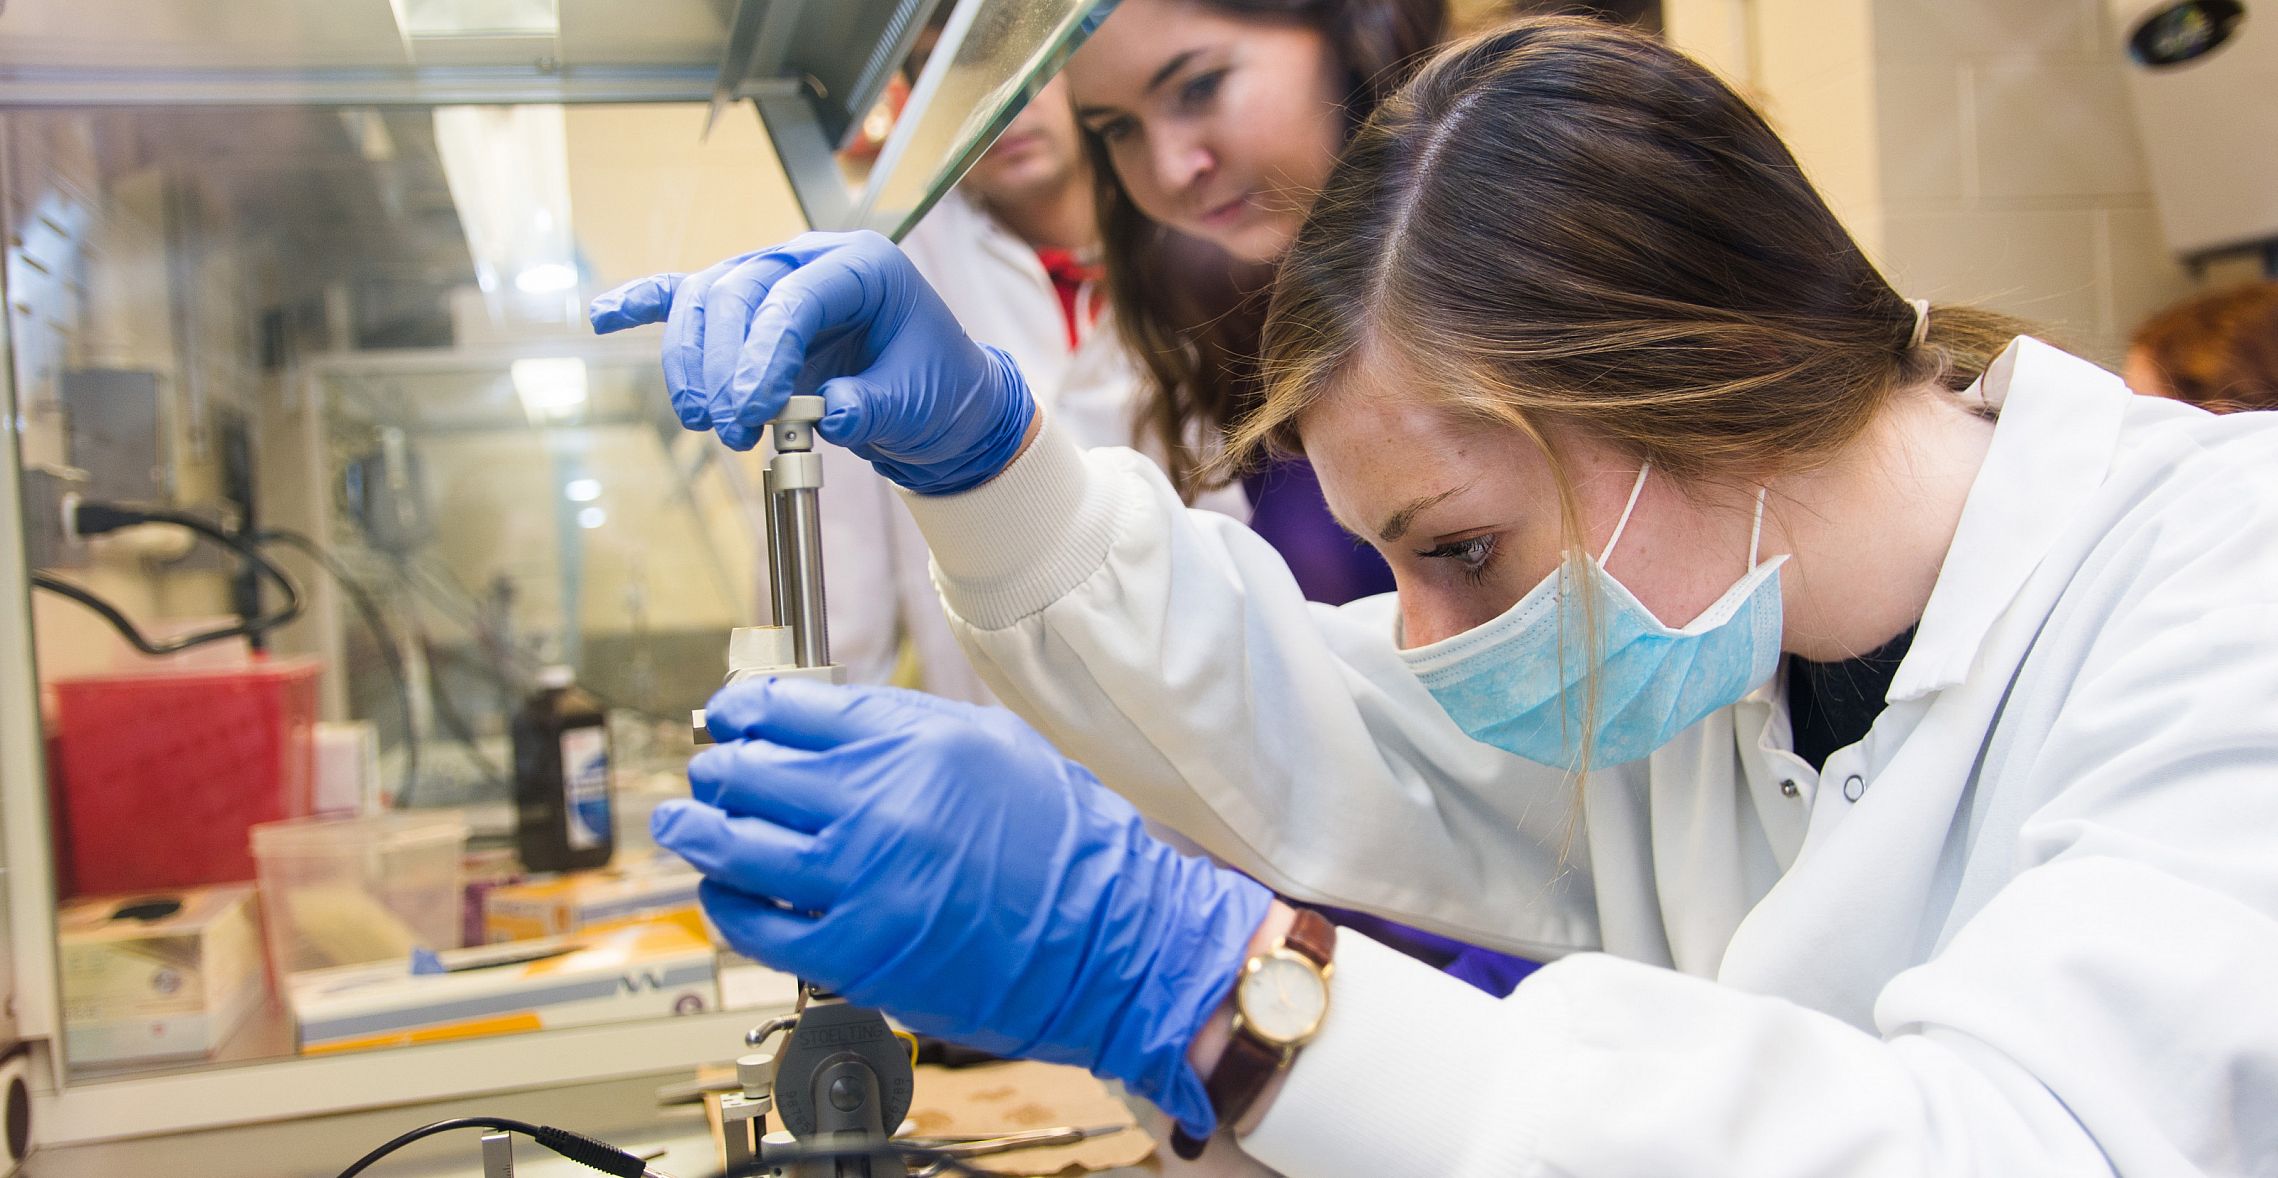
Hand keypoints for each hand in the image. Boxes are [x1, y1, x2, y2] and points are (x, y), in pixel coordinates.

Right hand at [588, 231, 1035, 493]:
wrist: (941, 399)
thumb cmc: (935, 389)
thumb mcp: (915, 402)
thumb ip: (870, 406)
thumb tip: (826, 413)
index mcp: (862, 265)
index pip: (793, 296)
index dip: (763, 353)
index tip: (753, 410)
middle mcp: (810, 260)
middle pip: (737, 291)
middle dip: (724, 365)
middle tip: (731, 430)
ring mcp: (775, 279)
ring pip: (708, 300)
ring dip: (694, 361)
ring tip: (706, 421)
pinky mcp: (752, 311)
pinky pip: (687, 298)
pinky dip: (644, 305)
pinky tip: (604, 316)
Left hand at [651, 678, 1272, 1137]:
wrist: (1106, 935)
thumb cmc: (1062, 840)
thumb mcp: (989, 743)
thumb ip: (903, 727)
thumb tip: (826, 720)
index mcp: (911, 743)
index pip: (785, 708)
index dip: (741, 708)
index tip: (731, 715)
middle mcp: (877, 805)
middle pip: (748, 771)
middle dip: (717, 766)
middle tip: (712, 769)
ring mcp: (860, 882)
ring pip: (734, 844)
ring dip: (697, 827)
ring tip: (684, 822)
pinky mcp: (855, 953)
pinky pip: (756, 922)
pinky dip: (724, 900)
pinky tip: (720, 888)